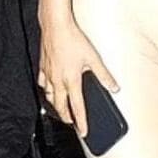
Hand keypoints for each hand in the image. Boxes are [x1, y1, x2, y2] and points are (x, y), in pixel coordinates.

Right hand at [37, 17, 118, 139]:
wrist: (56, 26)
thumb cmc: (73, 40)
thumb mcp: (93, 58)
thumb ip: (104, 75)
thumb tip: (114, 87)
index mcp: (71, 81)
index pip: (77, 108)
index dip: (81, 122)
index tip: (83, 132)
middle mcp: (58, 81)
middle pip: (60, 107)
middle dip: (66, 117)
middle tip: (72, 122)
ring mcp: (49, 75)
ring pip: (50, 97)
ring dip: (56, 105)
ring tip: (62, 109)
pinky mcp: (43, 67)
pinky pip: (43, 84)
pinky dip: (47, 90)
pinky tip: (50, 89)